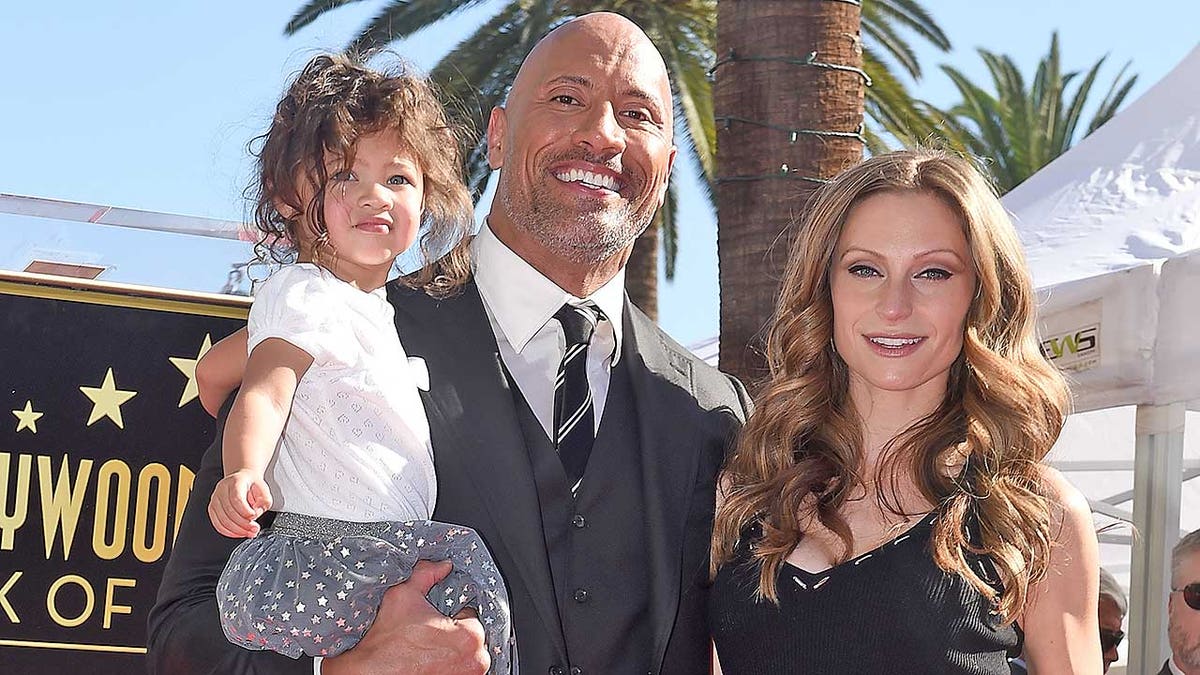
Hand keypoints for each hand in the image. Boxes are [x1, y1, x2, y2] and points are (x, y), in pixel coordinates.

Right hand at [208, 469, 271, 537]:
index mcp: (235, 482)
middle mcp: (222, 490)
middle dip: (243, 524)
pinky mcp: (212, 509)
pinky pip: (218, 524)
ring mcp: (215, 499)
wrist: (243, 480)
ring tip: (249, 532)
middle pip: (229, 511)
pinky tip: (239, 533)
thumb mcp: (264, 490)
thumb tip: (256, 513)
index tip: (254, 517)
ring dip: (237, 530)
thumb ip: (264, 501)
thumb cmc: (252, 485)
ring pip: (222, 520)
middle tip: (254, 529)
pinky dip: (229, 532)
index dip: (245, 511)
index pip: (236, 499)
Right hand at [321, 560, 489, 674]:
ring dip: (452, 651)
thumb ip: (426, 575)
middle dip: (453, 633)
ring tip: (427, 650)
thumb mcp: (404, 597)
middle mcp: (476, 661)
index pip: (470, 614)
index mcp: (471, 636)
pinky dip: (448, 665)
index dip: (450, 613)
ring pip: (466, 655)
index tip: (435, 619)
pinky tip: (428, 662)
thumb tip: (441, 565)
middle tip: (429, 635)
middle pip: (471, 636)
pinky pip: (458, 670)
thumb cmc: (386, 645)